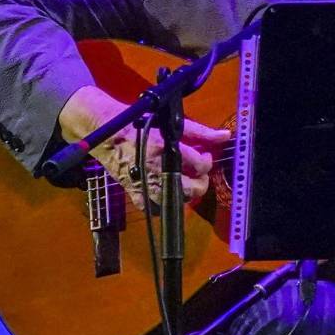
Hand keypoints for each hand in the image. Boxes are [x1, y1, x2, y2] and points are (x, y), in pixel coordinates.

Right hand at [58, 85, 230, 210]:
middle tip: (198, 174)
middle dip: (200, 182)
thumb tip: (225, 136)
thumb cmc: (142, 126)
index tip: (203, 157)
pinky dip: (164, 204)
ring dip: (184, 194)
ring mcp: (145, 185)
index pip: (199, 165)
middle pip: (191, 190)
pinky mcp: (134, 194)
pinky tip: (166, 191)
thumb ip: (201, 132)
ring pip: (175, 202)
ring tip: (184, 182)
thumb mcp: (173, 125)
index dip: (206, 162)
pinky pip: (155, 209)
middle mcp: (156, 170)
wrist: (110, 135)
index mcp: (166, 149)